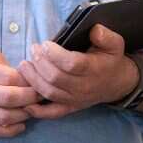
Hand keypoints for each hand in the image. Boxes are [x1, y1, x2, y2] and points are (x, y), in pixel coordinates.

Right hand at [0, 50, 39, 137]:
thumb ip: (6, 65)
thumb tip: (29, 77)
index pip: (11, 78)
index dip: (28, 82)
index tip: (37, 82)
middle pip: (10, 99)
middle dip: (31, 99)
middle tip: (40, 97)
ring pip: (5, 118)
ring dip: (24, 115)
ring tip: (31, 109)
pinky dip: (12, 131)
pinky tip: (21, 124)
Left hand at [18, 24, 135, 119]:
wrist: (118, 84)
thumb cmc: (111, 60)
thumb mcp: (115, 44)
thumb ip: (106, 36)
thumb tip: (94, 30)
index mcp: (94, 70)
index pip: (71, 64)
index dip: (55, 54)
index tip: (46, 43)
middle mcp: (84, 87)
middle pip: (55, 78)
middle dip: (40, 63)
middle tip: (33, 49)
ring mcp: (76, 100)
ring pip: (49, 93)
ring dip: (33, 79)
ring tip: (25, 65)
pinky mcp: (70, 108)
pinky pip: (51, 113)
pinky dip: (37, 110)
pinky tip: (26, 100)